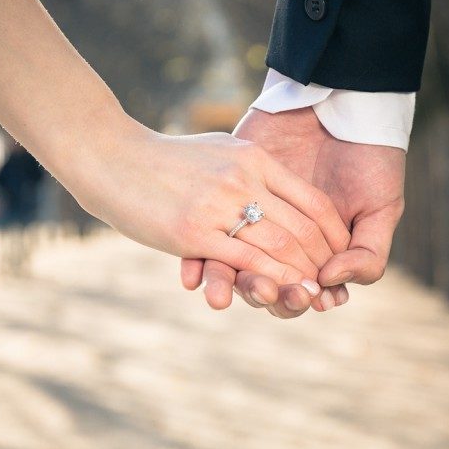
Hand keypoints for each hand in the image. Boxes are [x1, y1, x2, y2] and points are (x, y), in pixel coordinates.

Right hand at [61, 114, 350, 290]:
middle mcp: (244, 179)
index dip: (332, 234)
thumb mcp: (216, 151)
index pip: (313, 201)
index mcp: (254, 158)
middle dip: (322, 261)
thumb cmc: (161, 158)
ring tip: (313, 297)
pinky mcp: (194, 231)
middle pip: (302, 227)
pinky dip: (269, 280)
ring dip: (301, 277)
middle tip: (332, 286)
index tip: (339, 255)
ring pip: (279, 246)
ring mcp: (219, 205)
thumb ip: (248, 168)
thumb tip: (272, 184)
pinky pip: (245, 261)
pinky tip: (278, 295)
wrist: (109, 156)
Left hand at [180, 107, 404, 316]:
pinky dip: (196, 258)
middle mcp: (278, 240)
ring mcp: (250, 218)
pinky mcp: (226, 193)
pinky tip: (192, 274)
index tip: (306, 300)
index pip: (297, 289)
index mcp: (314, 252)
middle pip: (260, 282)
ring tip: (222, 293)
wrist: (341, 101)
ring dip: (224, 284)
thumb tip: (331, 282)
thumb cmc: (371, 159)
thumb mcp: (381, 208)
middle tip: (268, 293)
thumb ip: (367, 254)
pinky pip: (202, 233)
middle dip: (263, 294)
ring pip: (228, 264)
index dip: (298, 300)